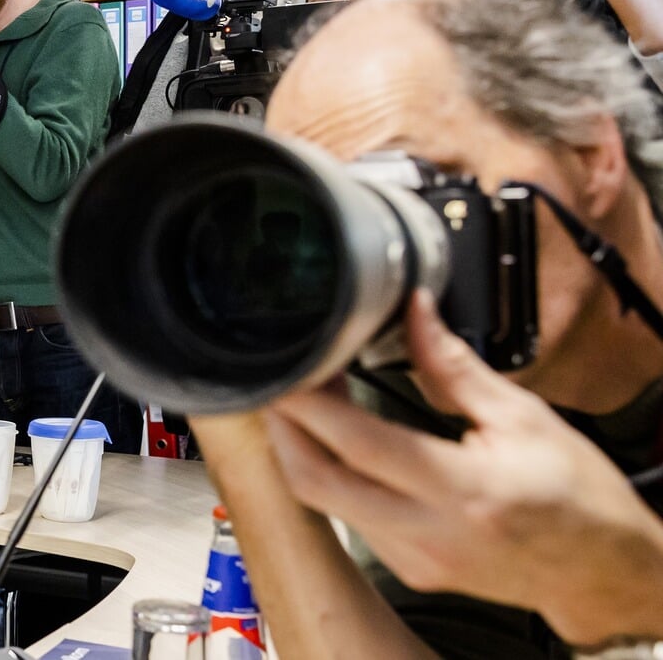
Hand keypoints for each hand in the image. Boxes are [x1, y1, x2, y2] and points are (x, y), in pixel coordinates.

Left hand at [264, 294, 662, 645]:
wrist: (604, 572)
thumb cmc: (578, 497)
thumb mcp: (524, 418)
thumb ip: (455, 368)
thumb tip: (415, 312)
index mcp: (465, 490)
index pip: (360, 445)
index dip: (309, 406)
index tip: (288, 371)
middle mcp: (432, 533)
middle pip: (317, 483)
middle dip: (284, 429)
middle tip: (280, 384)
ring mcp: (416, 560)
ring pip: (326, 505)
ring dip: (304, 452)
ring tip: (310, 406)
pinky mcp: (410, 572)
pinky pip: (351, 522)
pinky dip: (335, 480)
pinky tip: (341, 449)